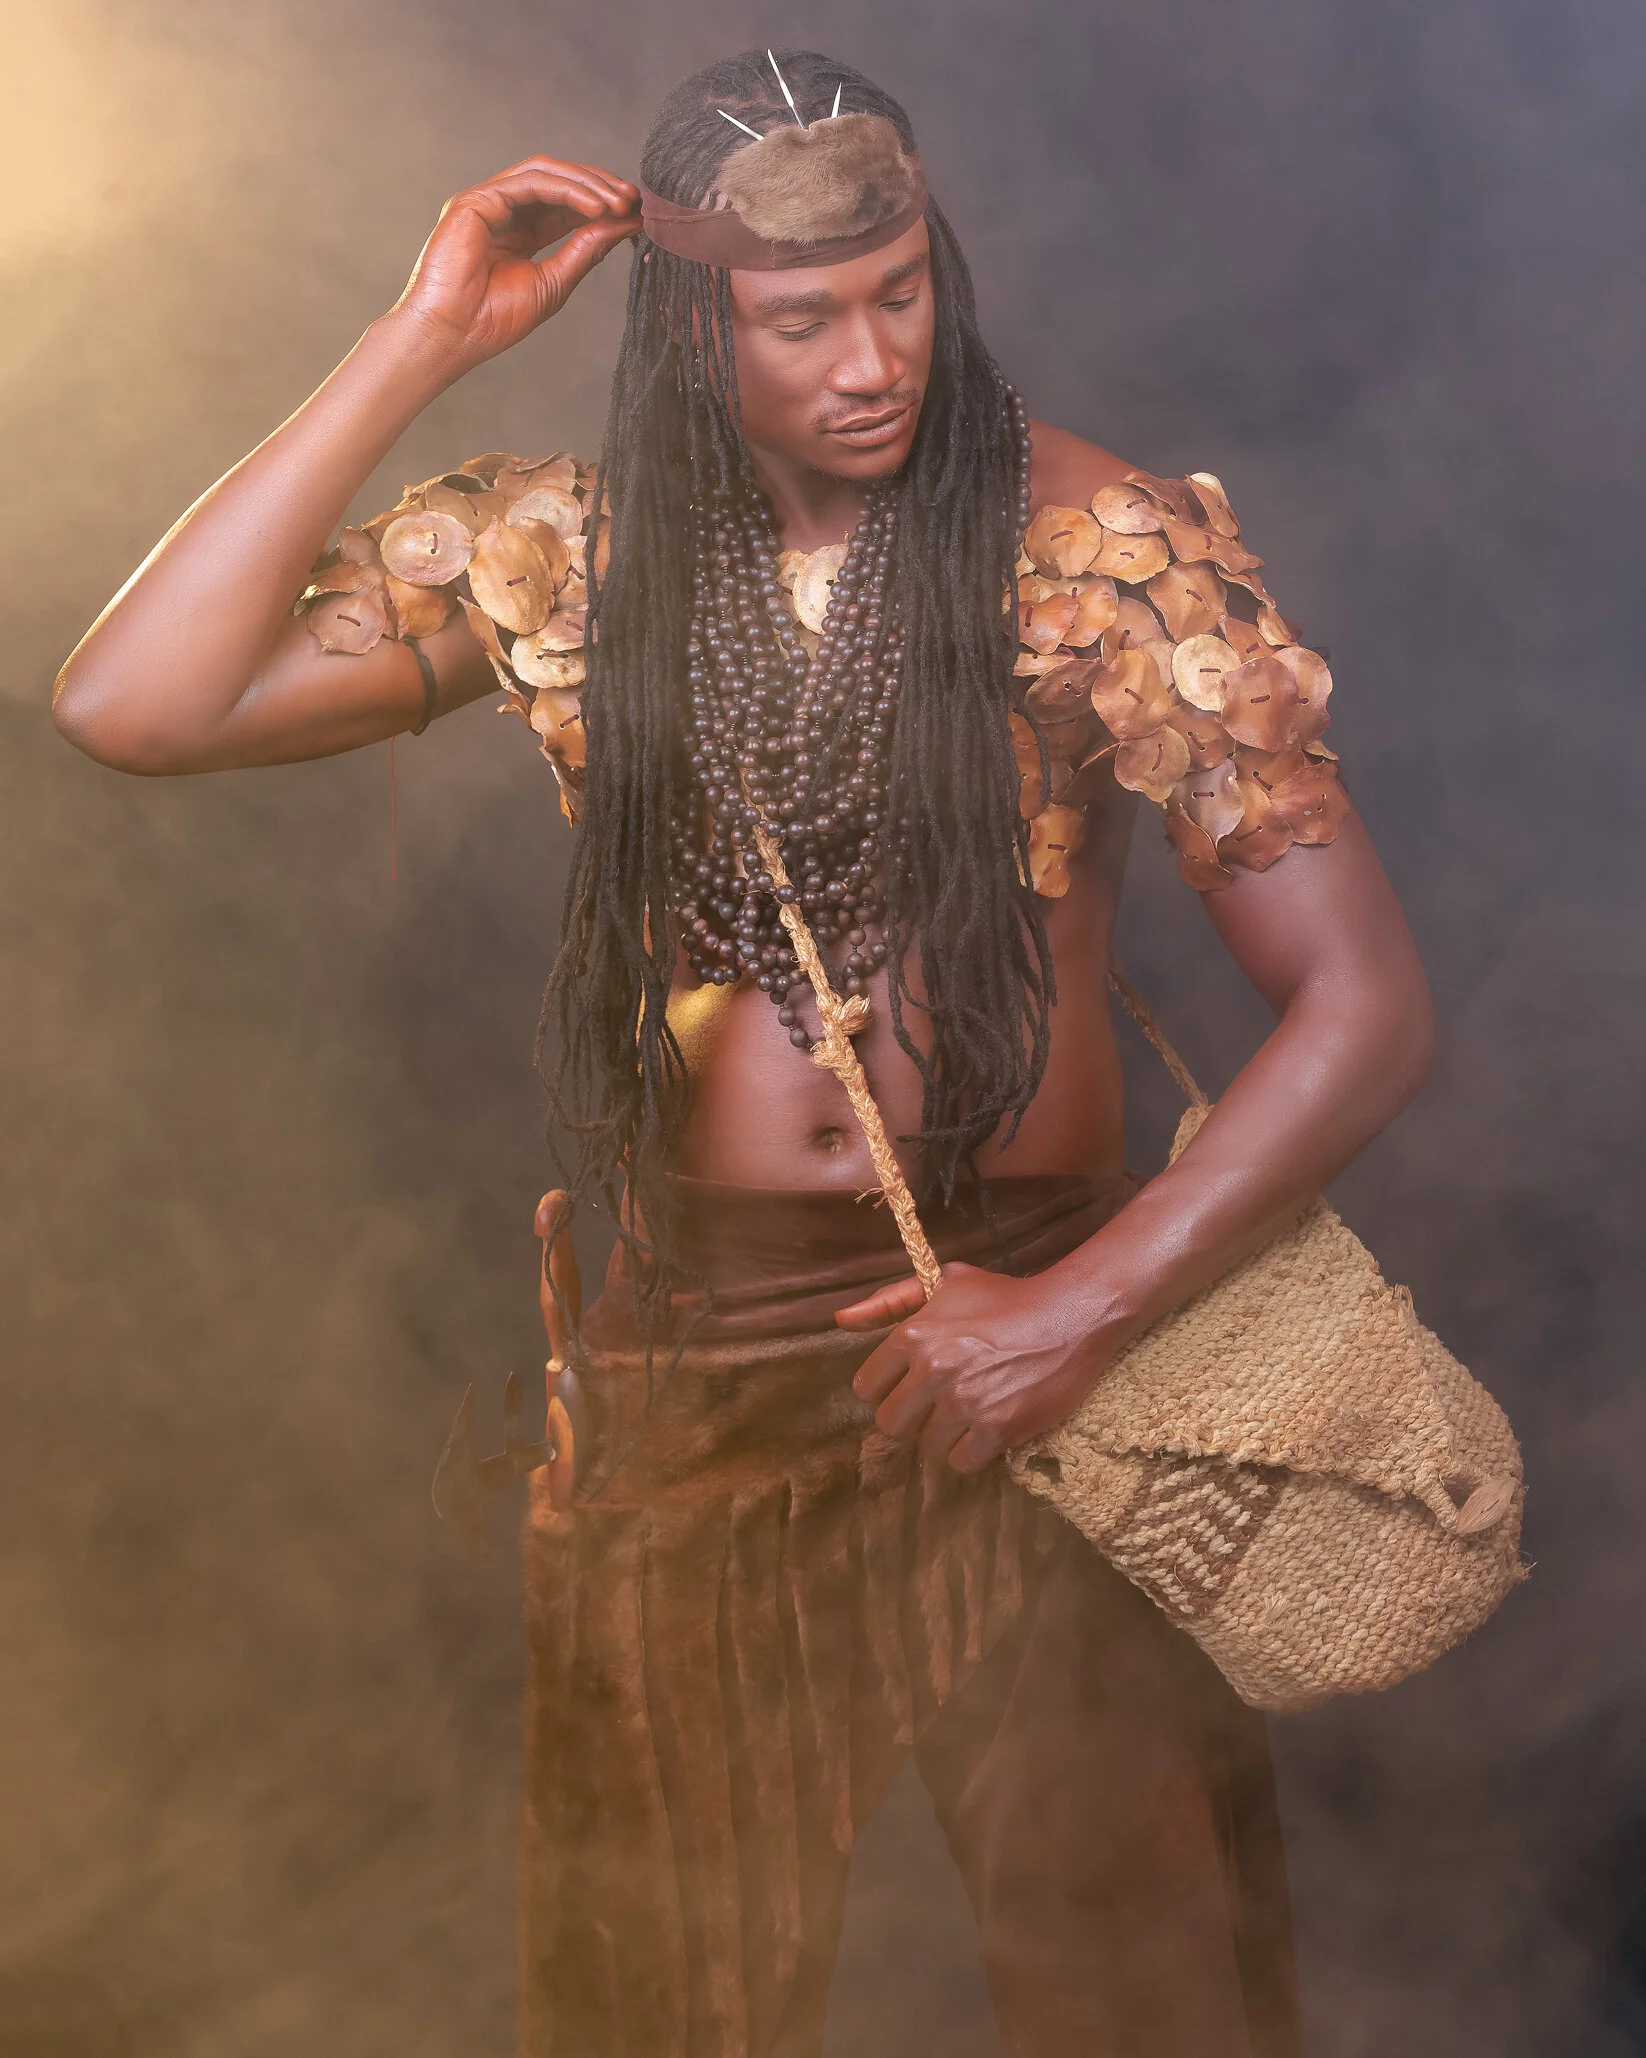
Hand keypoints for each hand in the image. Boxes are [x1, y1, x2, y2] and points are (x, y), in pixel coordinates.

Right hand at [388, 155, 641, 374]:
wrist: (453, 336)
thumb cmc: (493, 320)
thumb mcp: (553, 283)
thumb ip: (585, 251)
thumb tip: (622, 225)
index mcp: (520, 232)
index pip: (566, 204)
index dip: (602, 203)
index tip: (637, 212)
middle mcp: (503, 210)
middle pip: (558, 180)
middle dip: (599, 186)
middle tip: (635, 199)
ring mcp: (487, 201)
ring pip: (545, 173)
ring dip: (587, 183)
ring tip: (619, 203)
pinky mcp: (475, 200)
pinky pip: (529, 182)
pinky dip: (566, 189)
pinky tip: (594, 207)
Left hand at [835, 1262, 1105, 1473]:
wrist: (1069, 1316)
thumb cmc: (1005, 1297)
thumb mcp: (944, 1282)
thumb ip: (890, 1302)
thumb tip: (840, 1322)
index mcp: (913, 1336)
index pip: (867, 1388)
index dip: (886, 1389)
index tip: (909, 1386)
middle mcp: (933, 1370)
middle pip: (890, 1424)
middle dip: (910, 1418)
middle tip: (936, 1406)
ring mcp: (965, 1402)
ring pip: (926, 1447)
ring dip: (943, 1436)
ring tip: (967, 1414)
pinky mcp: (997, 1428)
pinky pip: (961, 1463)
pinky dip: (972, 1453)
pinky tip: (986, 1430)